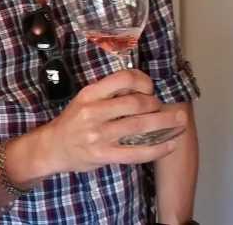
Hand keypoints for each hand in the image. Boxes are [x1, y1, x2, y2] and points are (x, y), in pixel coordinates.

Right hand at [40, 69, 186, 173]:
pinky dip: (158, 148)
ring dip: (165, 123)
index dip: (143, 81)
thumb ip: (109, 94)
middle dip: (156, 104)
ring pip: (140, 126)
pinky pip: (137, 152)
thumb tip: (141, 88)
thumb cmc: (72, 122)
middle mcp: (94, 112)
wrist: (52, 147)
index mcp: (90, 93)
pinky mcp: (104, 155)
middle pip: (136, 103)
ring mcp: (99, 135)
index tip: (150, 88)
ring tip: (179, 122)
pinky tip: (171, 144)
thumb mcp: (85, 99)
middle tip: (163, 108)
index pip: (123, 78)